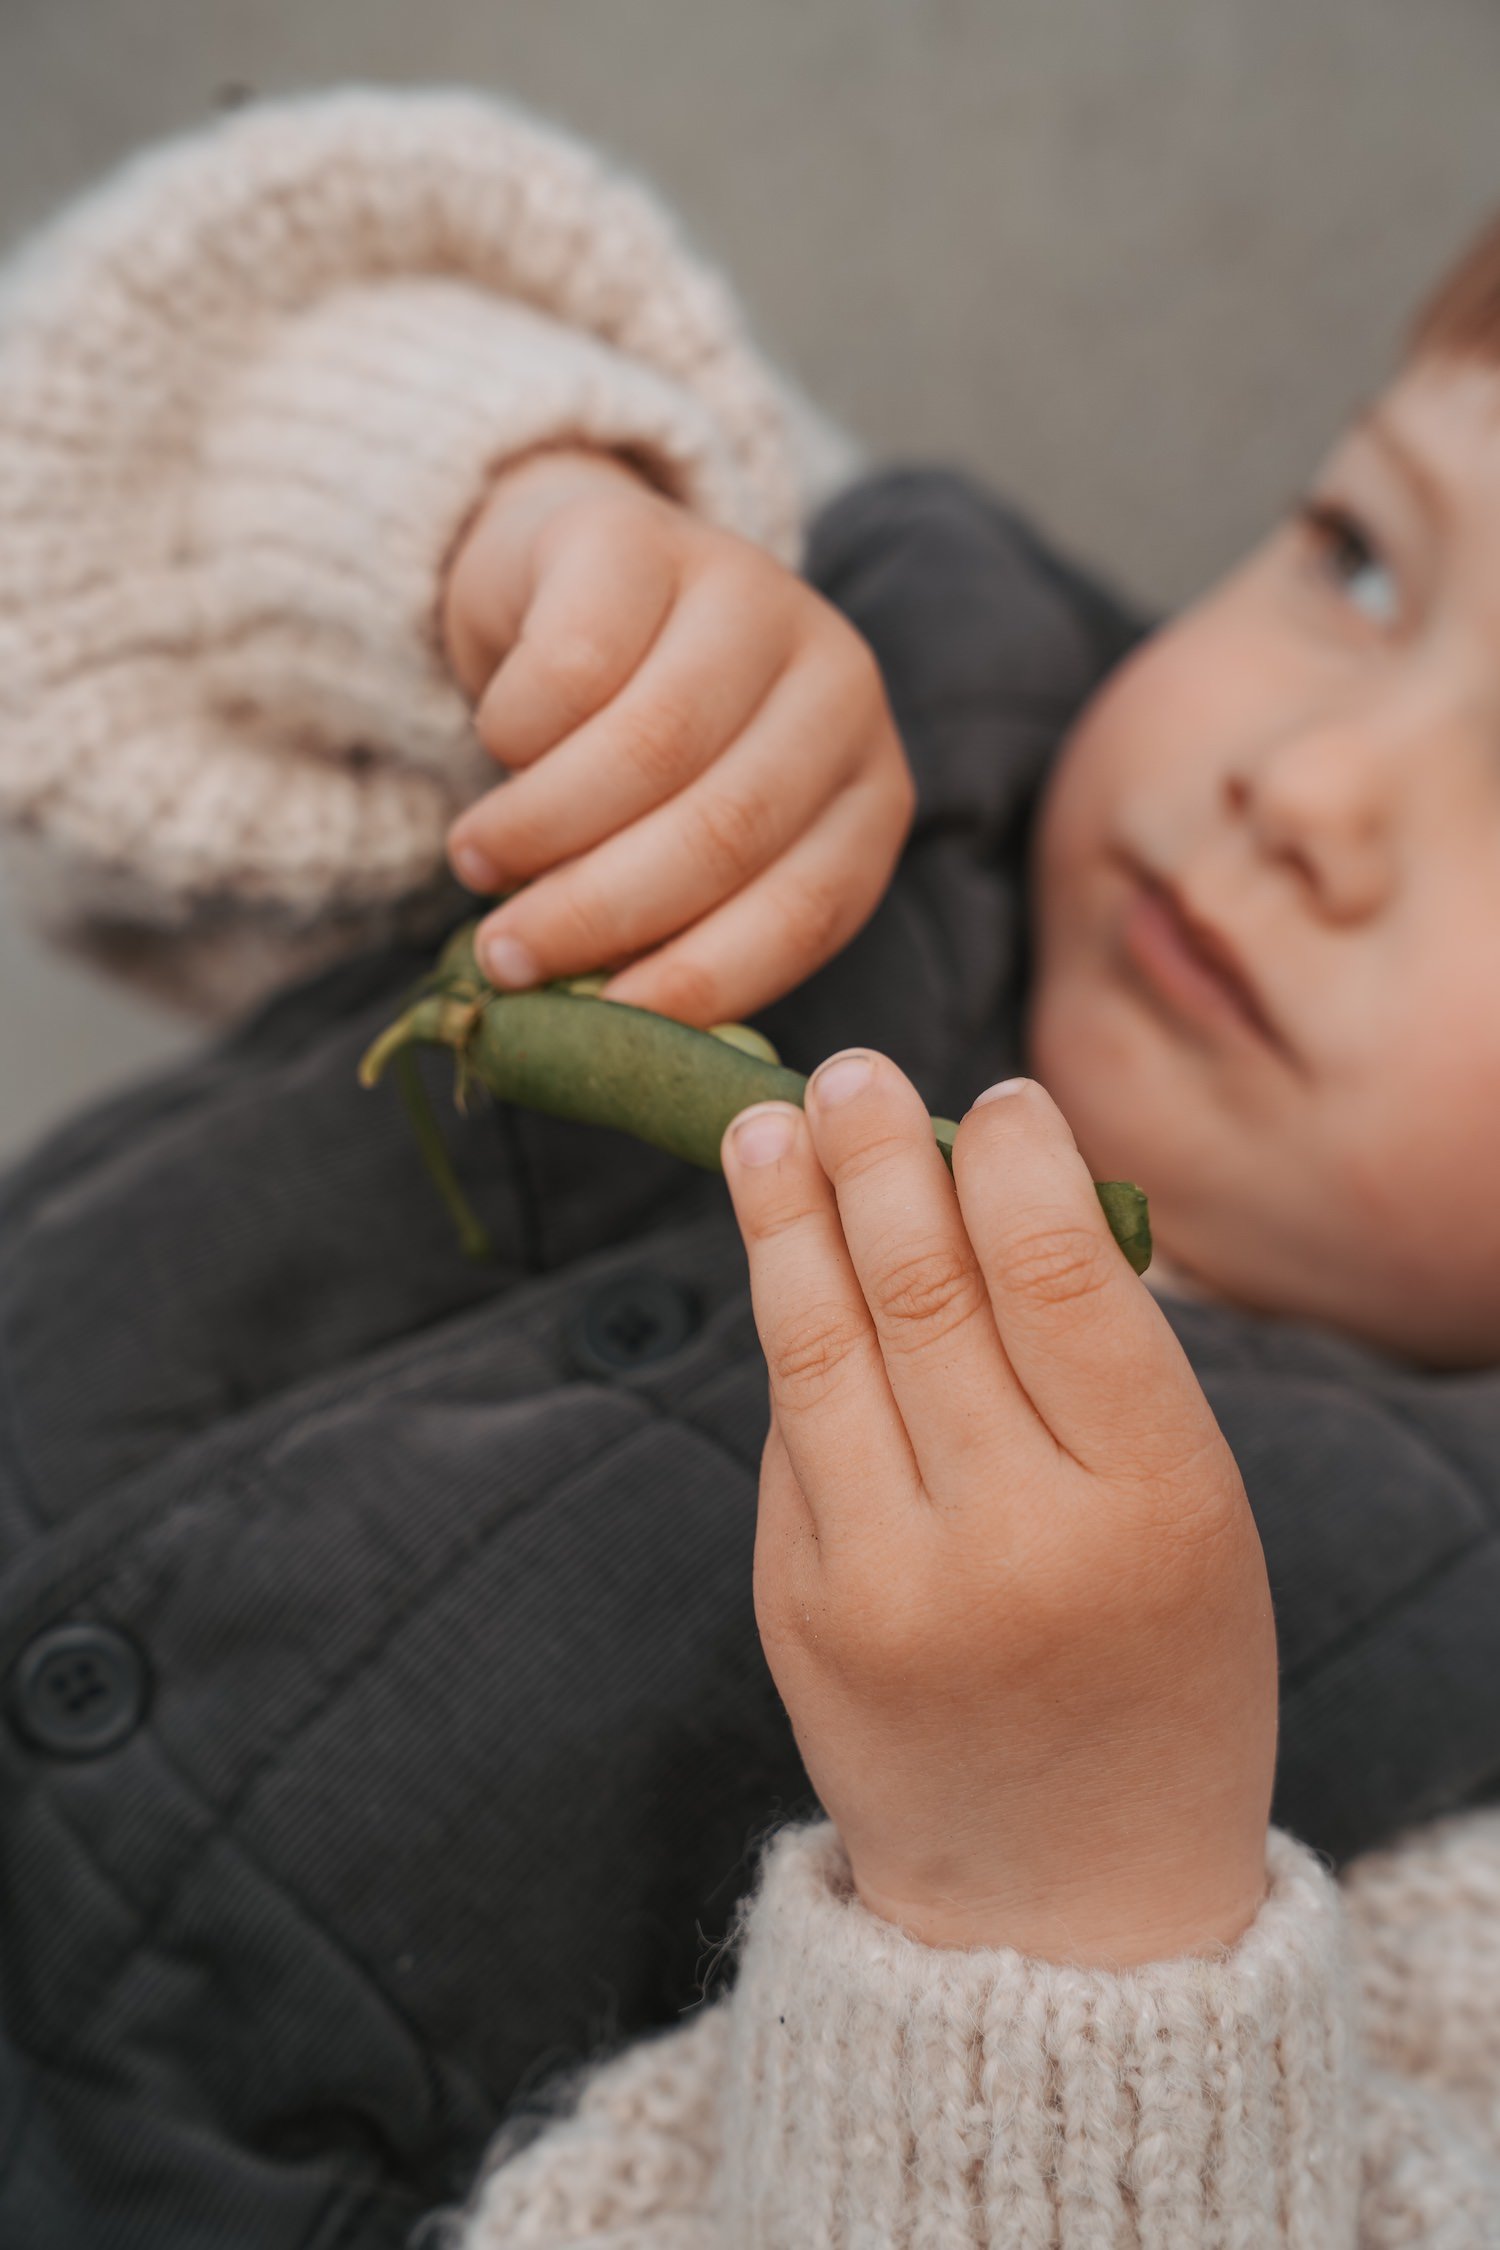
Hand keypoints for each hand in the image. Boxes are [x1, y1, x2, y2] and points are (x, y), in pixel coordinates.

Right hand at [441, 447, 914, 1025]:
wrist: (582, 589)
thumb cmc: (640, 767)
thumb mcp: (687, 854)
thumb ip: (682, 933)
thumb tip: (611, 1040)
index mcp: (868, 790)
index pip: (807, 907)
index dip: (702, 977)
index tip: (604, 1019)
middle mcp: (838, 687)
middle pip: (723, 831)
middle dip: (598, 912)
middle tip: (504, 956)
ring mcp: (751, 597)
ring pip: (648, 751)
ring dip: (540, 831)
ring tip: (477, 864)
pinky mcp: (645, 542)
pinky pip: (571, 667)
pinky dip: (514, 735)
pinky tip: (497, 751)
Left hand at [721, 1057, 1277, 1963]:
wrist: (1066, 1900)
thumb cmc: (1157, 1670)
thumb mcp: (1190, 1519)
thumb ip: (1105, 1370)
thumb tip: (998, 1187)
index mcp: (1151, 1506)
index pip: (1063, 1280)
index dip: (1017, 1165)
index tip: (996, 1097)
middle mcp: (1015, 1539)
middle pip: (925, 1291)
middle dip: (881, 1158)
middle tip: (854, 1070)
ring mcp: (889, 1579)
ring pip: (823, 1344)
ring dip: (788, 1217)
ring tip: (765, 1125)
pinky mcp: (800, 1608)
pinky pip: (789, 1432)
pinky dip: (787, 1326)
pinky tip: (778, 1252)